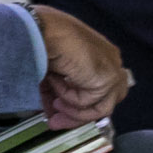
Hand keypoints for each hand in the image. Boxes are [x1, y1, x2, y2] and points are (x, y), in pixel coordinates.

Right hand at [30, 6, 127, 126]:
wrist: (42, 30)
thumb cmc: (40, 39)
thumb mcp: (47, 72)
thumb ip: (52, 92)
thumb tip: (50, 113)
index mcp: (97, 54)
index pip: (96, 89)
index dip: (76, 105)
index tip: (54, 114)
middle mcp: (109, 60)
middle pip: (104, 100)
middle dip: (78, 115)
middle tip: (54, 121)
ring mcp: (112, 68)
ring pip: (102, 107)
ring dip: (74, 111)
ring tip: (54, 103)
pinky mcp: (109, 77)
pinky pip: (91, 103)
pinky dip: (71, 99)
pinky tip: (57, 84)